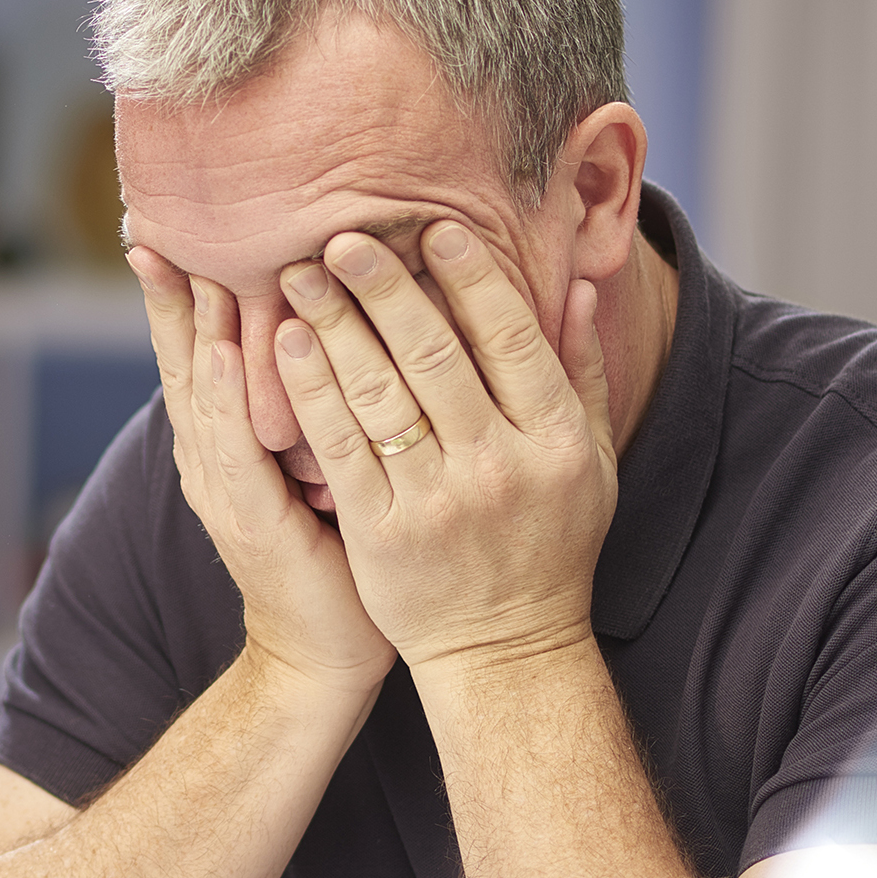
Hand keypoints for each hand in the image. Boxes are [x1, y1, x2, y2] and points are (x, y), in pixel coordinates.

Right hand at [128, 247, 395, 699]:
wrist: (324, 655)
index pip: (198, 349)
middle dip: (166, 290)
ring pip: (201, 390)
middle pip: (182, 357)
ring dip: (190, 324)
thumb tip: (338, 327)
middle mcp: (211, 457)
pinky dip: (228, 395)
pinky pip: (235, 446)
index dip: (180, 290)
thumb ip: (319, 399)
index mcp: (226, 440)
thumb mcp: (322, 460)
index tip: (167, 223)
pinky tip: (228, 348)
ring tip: (183, 258)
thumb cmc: (338, 556)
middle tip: (148, 219)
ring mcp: (222, 487)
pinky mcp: (249, 519)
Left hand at [271, 222, 616, 671]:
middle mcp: (498, 466)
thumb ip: (581, 369)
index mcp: (555, 440)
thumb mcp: (590, 460)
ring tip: (297, 273)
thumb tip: (574, 278)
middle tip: (342, 234)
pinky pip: (337, 447)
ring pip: (377, 394)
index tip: (432, 228)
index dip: (471, 278)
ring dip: (333, 324)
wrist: (504, 650)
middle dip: (384, 286)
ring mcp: (435, 502)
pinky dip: (310, 391)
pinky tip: (286, 344)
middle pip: (434, 355)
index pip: (511, 338)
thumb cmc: (550, 543)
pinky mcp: (380, 534)